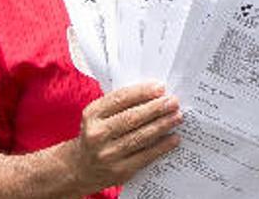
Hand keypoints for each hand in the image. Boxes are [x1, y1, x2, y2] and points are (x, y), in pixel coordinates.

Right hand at [63, 82, 182, 193]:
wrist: (81, 168)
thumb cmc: (98, 134)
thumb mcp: (99, 115)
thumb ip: (120, 104)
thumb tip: (154, 94)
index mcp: (92, 115)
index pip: (120, 98)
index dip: (142, 92)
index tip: (160, 87)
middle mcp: (97, 134)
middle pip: (132, 118)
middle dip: (156, 108)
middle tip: (173, 101)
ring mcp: (108, 154)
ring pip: (141, 137)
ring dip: (163, 125)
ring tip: (177, 116)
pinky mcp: (120, 171)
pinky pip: (146, 156)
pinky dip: (162, 146)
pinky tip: (174, 138)